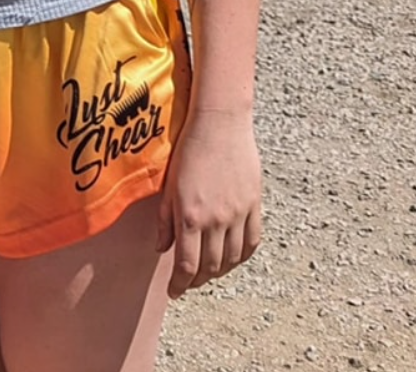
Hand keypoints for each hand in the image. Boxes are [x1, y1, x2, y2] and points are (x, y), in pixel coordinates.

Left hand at [156, 107, 261, 297]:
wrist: (220, 124)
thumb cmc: (187, 148)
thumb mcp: (168, 184)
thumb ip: (165, 219)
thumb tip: (161, 248)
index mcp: (190, 216)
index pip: (186, 265)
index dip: (179, 284)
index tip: (173, 292)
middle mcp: (216, 220)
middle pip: (210, 267)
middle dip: (196, 281)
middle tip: (187, 283)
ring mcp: (238, 215)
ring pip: (232, 260)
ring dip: (219, 272)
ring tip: (207, 273)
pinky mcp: (254, 206)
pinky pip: (251, 242)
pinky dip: (241, 257)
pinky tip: (232, 259)